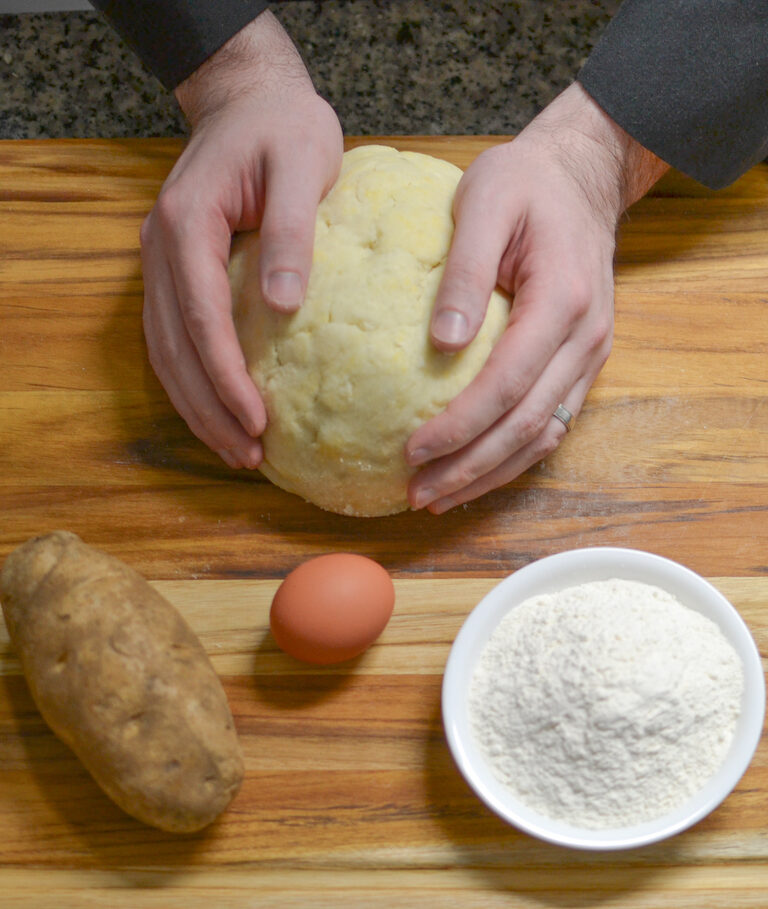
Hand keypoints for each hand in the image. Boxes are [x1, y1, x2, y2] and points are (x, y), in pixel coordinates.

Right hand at [141, 12, 342, 467]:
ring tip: (235, 449)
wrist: (252, 100)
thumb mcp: (303, 163)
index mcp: (189, 222)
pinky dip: (195, 380)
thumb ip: (292, 231)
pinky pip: (175, 337)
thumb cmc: (285, 127)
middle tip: (247, 455)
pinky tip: (223, 409)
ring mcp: (163, 260)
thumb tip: (284, 306)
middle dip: (208, 407)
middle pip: (173, 346)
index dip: (225, 376)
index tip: (256, 421)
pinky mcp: (178, 270)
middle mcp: (162, 246)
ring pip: (166, 350)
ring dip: (196, 405)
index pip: (200, 316)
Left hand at [405, 82, 668, 512]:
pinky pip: (550, 423)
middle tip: (418, 494)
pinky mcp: (580, 364)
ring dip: (490, 473)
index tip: (412, 451)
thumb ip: (467, 272)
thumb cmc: (526, 185)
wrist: (581, 178)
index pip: (508, 383)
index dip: (461, 425)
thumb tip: (441, 344)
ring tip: (438, 497)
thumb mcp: (486, 203)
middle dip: (471, 467)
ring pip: (543, 436)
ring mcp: (589, 356)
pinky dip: (511, 456)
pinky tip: (474, 470)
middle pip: (528, 426)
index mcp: (562, 301)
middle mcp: (585, 339)